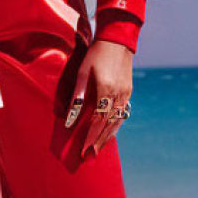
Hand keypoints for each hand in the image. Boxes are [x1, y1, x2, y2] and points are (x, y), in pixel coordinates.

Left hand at [65, 39, 133, 156]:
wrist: (117, 41)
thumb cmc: (95, 55)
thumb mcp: (82, 73)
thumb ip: (77, 96)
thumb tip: (68, 118)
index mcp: (105, 90)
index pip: (97, 121)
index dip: (90, 137)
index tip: (83, 150)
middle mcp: (118, 95)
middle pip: (108, 125)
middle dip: (98, 142)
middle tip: (90, 156)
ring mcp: (126, 94)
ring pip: (117, 121)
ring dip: (107, 137)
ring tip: (98, 149)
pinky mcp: (128, 92)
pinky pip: (122, 114)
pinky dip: (115, 126)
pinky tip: (109, 132)